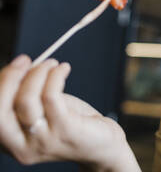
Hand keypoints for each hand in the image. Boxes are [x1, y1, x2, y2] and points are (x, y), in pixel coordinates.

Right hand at [0, 55, 140, 170]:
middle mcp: (22, 147)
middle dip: (10, 79)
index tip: (17, 64)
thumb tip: (21, 67)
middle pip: (0, 111)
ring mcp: (44, 141)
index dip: (1, 84)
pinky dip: (55, 76)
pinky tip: (63, 69)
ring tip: (52, 64)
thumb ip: (28, 96)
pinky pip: (51, 97)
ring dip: (37, 74)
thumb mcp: (43, 111)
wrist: (103, 143)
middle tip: (27, 61)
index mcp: (11, 142)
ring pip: (26, 101)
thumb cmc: (71, 123)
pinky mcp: (66, 131)